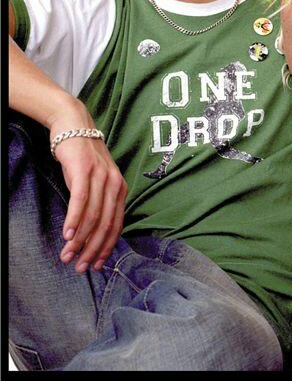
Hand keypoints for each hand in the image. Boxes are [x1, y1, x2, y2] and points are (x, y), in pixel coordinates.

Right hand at [49, 108, 126, 272]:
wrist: (74, 127)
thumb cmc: (83, 159)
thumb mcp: (95, 182)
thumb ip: (97, 203)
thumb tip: (90, 232)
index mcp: (120, 189)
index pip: (117, 224)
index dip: (107, 247)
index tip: (97, 265)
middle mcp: (115, 184)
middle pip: (106, 224)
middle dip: (93, 249)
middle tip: (80, 267)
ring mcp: (101, 176)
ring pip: (93, 215)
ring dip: (80, 239)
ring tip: (68, 255)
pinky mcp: (84, 170)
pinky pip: (81, 199)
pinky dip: (75, 219)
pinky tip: (68, 234)